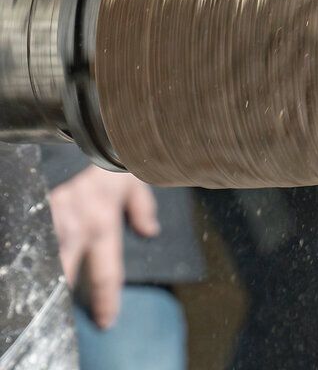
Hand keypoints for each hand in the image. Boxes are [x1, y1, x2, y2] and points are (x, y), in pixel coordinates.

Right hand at [46, 167, 159, 327]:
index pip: (106, 272)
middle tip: (61, 318)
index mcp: (104, 224)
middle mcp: (76, 225)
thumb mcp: (136, 180)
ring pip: (45, 257)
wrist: (84, 131)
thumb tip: (150, 231)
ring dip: (45, 277)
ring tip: (43, 297)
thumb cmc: (112, 157)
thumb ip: (143, 207)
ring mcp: (53, 217)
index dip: (106, 300)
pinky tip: (32, 267)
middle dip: (62, 295)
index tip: (105, 321)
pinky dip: (33, 255)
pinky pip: (34, 237)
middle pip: (65, 272)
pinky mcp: (37, 208)